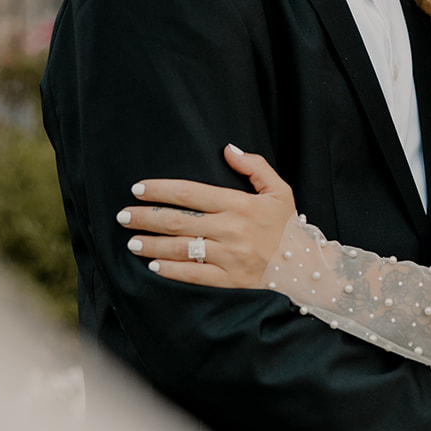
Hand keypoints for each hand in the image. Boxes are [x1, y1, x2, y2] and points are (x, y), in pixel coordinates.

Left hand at [116, 145, 295, 287]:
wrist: (307, 268)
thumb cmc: (289, 228)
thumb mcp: (280, 191)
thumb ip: (255, 166)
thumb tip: (228, 149)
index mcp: (240, 204)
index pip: (190, 192)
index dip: (160, 190)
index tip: (138, 189)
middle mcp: (232, 229)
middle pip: (177, 220)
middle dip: (145, 216)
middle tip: (123, 215)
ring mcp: (230, 257)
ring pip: (180, 248)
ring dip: (151, 244)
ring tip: (131, 241)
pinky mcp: (230, 281)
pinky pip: (194, 275)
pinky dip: (171, 270)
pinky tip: (152, 265)